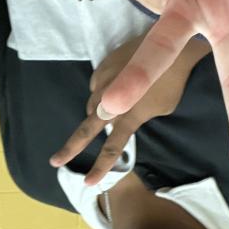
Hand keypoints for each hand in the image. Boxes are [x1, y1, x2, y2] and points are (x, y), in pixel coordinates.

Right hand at [50, 33, 209, 184]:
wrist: (171, 45)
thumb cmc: (172, 82)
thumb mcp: (160, 109)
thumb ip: (138, 118)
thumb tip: (121, 117)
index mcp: (129, 116)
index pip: (112, 149)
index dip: (100, 168)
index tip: (88, 183)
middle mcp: (110, 102)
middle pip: (85, 131)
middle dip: (70, 149)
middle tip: (55, 161)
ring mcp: (103, 83)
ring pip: (92, 107)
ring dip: (98, 113)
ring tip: (114, 106)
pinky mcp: (101, 68)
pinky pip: (97, 87)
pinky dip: (104, 92)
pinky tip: (117, 85)